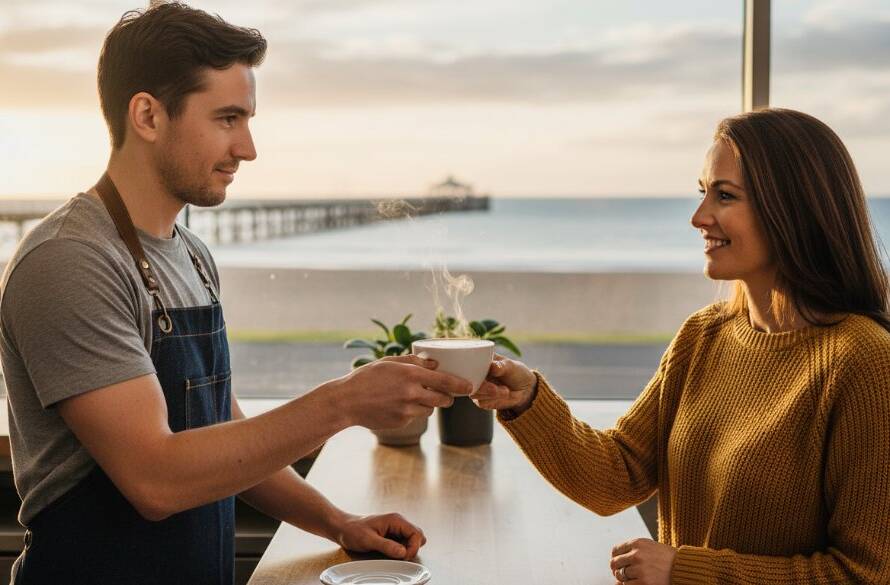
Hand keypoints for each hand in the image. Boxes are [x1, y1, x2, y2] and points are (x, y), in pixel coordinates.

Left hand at [332, 512, 426, 559]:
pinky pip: (403, 543)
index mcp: (395, 520)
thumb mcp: (369, 540)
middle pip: (417, 536)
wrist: (342, 528)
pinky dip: (401, 550)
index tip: (404, 557)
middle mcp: (398, 522)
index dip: (413, 548)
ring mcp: (395, 528)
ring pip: (412, 540)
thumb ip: (387, 546)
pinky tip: (390, 553)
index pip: (416, 533)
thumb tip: (403, 552)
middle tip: (400, 557)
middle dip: (412, 549)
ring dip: (407, 550)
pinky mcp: (392, 535)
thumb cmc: (353, 530)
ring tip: (393, 555)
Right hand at [336, 355, 472, 429]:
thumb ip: (414, 362)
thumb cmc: (367, 378)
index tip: (470, 387)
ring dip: (428, 404)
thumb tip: (435, 364)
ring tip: (411, 397)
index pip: (446, 382)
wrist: (346, 402)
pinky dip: (412, 411)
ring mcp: (407, 411)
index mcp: (411, 375)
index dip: (461, 385)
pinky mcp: (402, 423)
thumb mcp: (389, 362)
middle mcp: (412, 393)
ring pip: (430, 409)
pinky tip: (396, 405)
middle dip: (447, 397)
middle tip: (444, 393)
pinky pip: (415, 417)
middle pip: (444, 399)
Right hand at [472, 354, 537, 414]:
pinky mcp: (480, 400)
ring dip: (490, 393)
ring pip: (474, 393)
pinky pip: (480, 402)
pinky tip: (503, 395)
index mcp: (478, 361)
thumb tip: (493, 367)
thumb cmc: (515, 372)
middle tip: (495, 388)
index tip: (484, 372)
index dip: (470, 368)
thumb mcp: (511, 366)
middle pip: (467, 381)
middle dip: (482, 386)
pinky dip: (493, 399)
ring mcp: (476, 388)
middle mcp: (474, 375)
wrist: (525, 389)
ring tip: (505, 390)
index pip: (467, 363)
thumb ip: (501, 366)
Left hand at [609, 538, 676, 584]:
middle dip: (617, 569)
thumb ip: (632, 549)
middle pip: (614, 563)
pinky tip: (637, 582)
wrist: (683, 568)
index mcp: (637, 543)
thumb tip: (613, 561)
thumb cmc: (666, 557)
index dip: (615, 558)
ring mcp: (640, 569)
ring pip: (620, 576)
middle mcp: (637, 554)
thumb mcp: (649, 546)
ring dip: (624, 578)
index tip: (619, 563)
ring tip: (634, 577)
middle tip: (622, 573)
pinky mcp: (644, 582)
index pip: (615, 551)